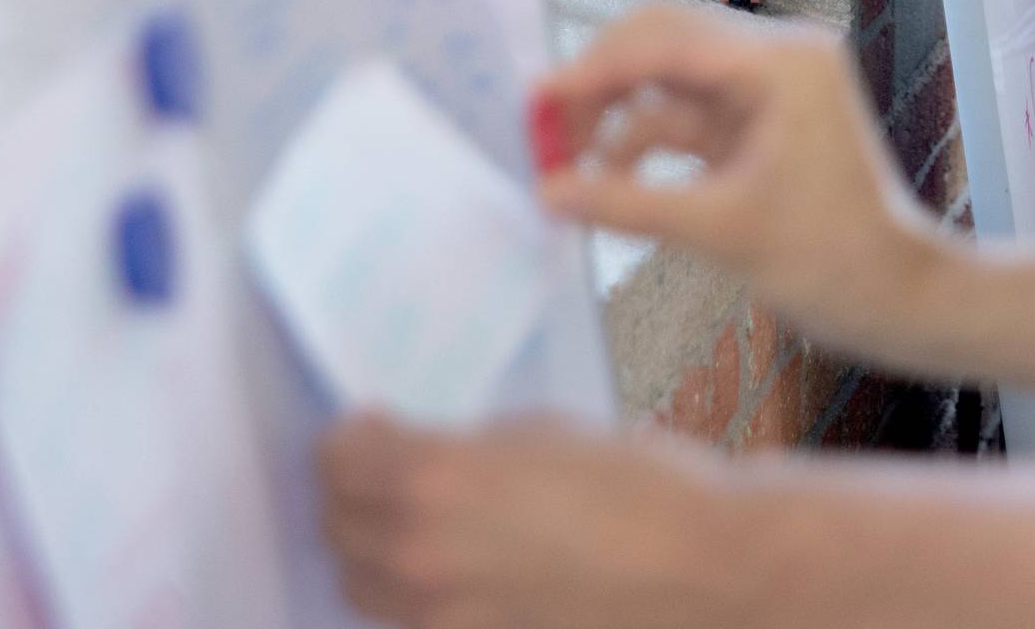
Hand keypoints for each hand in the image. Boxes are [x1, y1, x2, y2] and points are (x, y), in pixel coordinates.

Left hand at [318, 413, 725, 628]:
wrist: (698, 564)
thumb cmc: (635, 482)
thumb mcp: (536, 432)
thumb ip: (460, 449)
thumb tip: (419, 457)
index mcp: (433, 478)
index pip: (339, 457)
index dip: (351, 435)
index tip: (370, 425)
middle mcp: (418, 551)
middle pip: (336, 523)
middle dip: (350, 488)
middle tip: (380, 466)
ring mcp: (438, 612)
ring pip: (359, 582)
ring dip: (368, 546)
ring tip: (407, 519)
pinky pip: (407, 617)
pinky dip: (409, 590)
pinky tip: (451, 563)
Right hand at [532, 4, 937, 354]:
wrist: (897, 294)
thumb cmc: (833, 260)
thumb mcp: (721, 231)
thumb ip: (628, 206)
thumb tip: (549, 191)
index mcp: (783, 63)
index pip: (667, 40)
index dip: (593, 68)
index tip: (536, 100)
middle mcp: (777, 57)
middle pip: (662, 44)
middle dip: (598, 85)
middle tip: (544, 134)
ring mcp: (767, 88)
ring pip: (666, 80)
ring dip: (615, 116)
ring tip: (566, 166)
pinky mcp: (756, 122)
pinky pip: (683, 114)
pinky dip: (643, 140)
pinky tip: (606, 179)